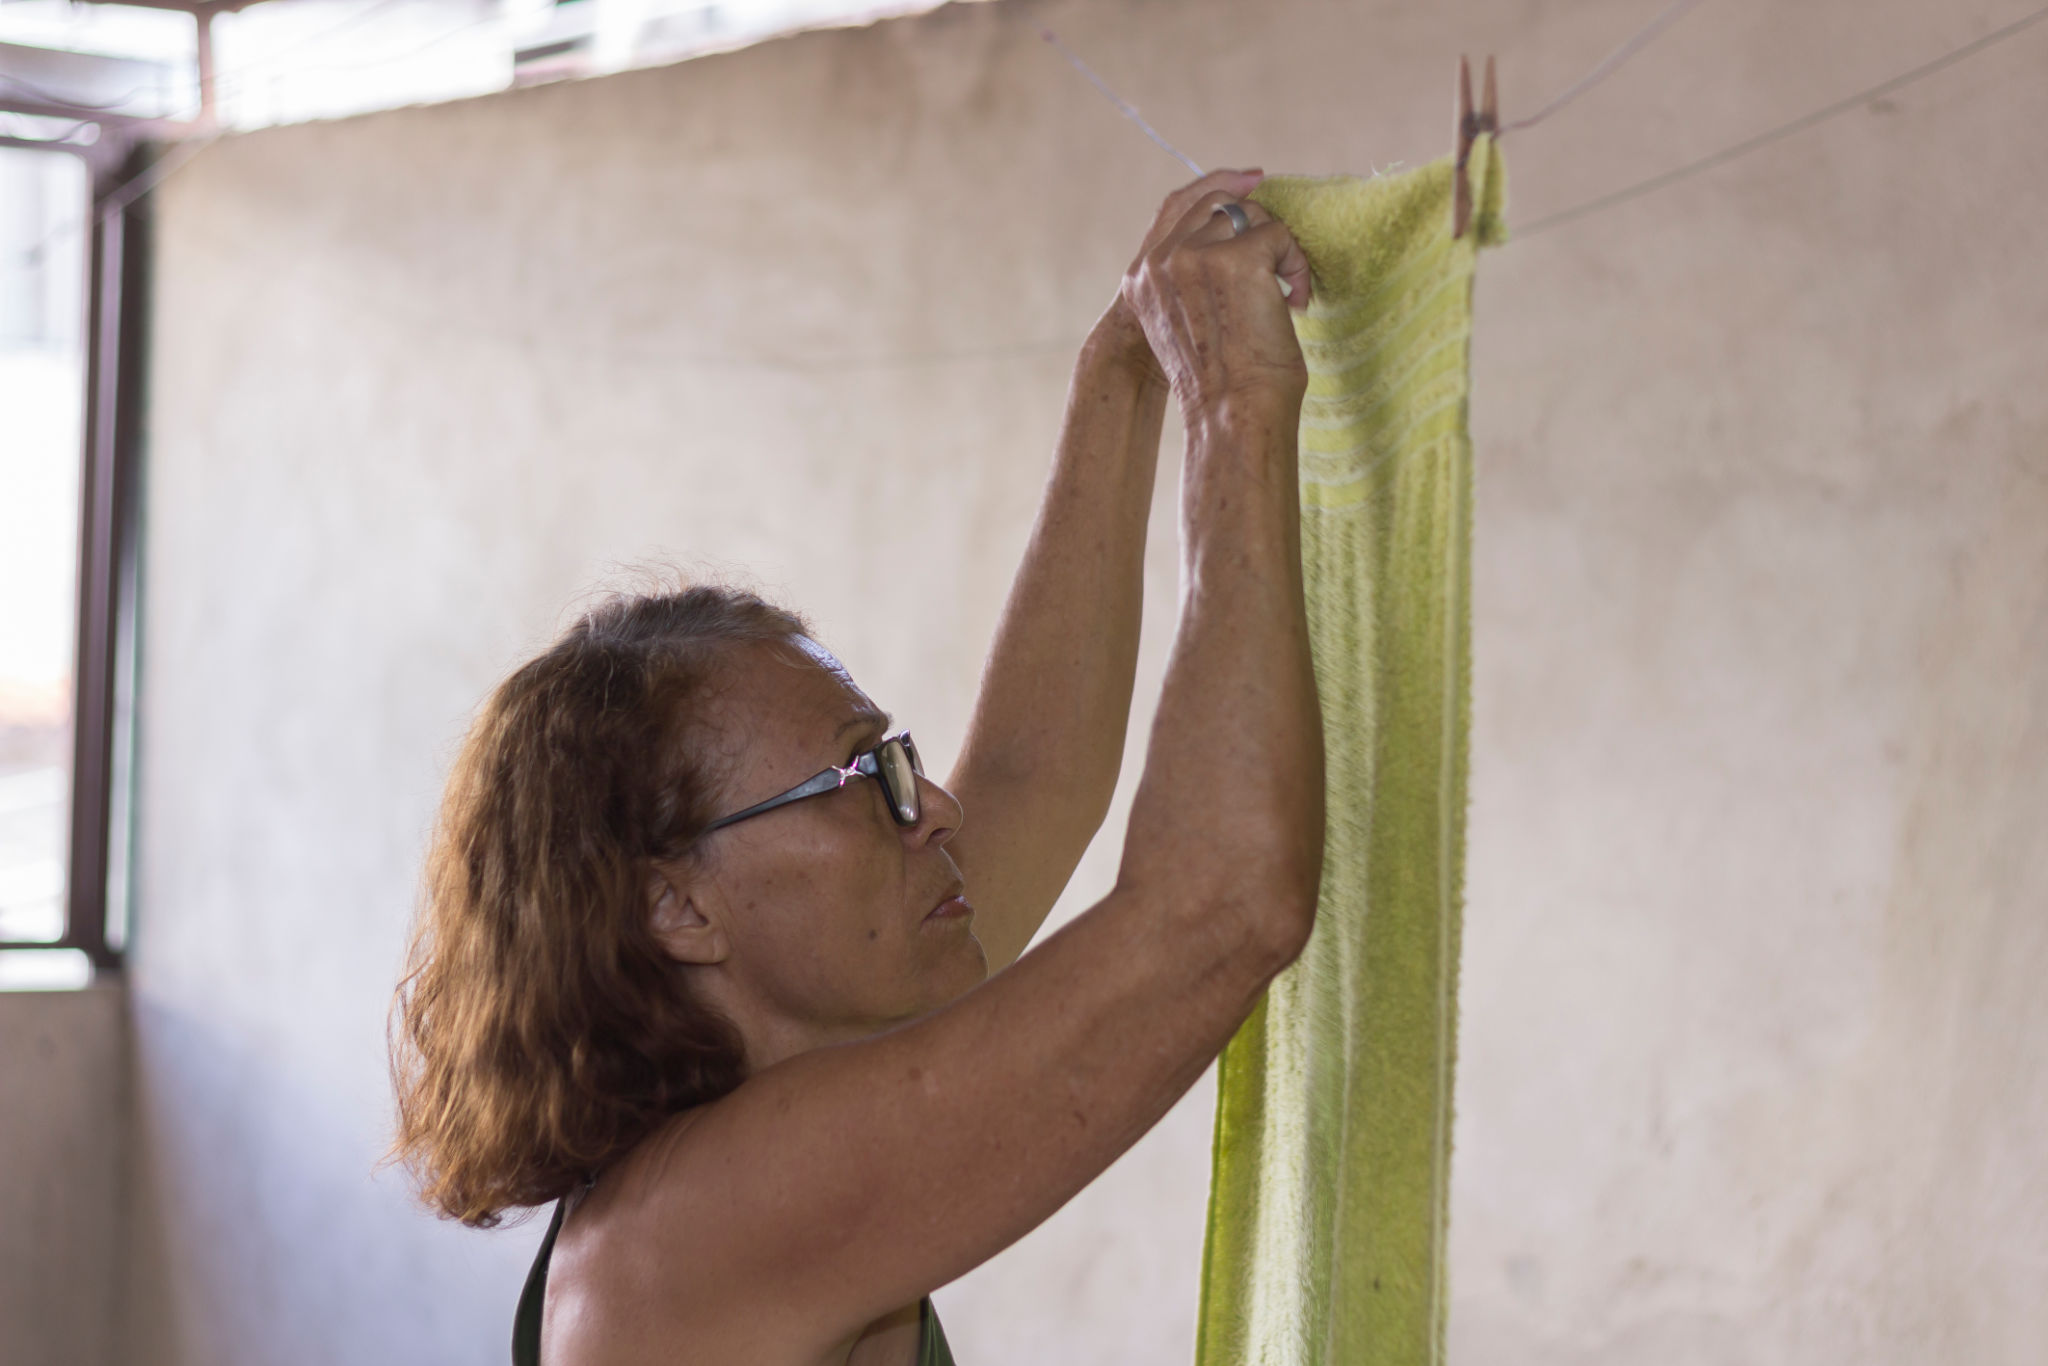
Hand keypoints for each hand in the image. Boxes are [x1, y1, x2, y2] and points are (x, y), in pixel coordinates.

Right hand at [1117, 169, 1312, 421]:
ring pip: (1251, 216)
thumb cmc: (1218, 380)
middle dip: (1257, 228)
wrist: (1231, 410)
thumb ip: (1189, 278)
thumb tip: (1228, 234)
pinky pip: (1279, 234)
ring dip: (1278, 250)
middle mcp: (1161, 261)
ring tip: (1286, 294)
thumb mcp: (1184, 322)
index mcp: (1141, 278)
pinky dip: (1296, 265)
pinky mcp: (1236, 257)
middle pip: (1219, 204)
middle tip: (1278, 276)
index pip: (1179, 205)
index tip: (1255, 179)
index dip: (1221, 186)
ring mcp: (1195, 256)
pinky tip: (1294, 302)